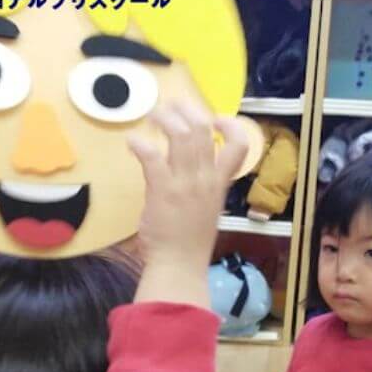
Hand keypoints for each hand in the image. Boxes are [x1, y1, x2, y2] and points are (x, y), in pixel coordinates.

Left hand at [128, 100, 247, 276]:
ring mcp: (185, 183)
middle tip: (171, 106)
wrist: (180, 265)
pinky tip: (132, 142)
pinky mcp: (162, 189)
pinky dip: (140, 143)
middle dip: (186, 110)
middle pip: (203, 129)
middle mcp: (206, 178)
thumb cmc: (190, 242)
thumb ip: (203, 186)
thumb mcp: (207, 209)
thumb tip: (189, 170)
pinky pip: (152, 155)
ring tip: (152, 115)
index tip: (215, 119)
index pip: (239, 146)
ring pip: (180, 135)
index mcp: (220, 183)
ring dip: (164, 119)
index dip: (230, 125)